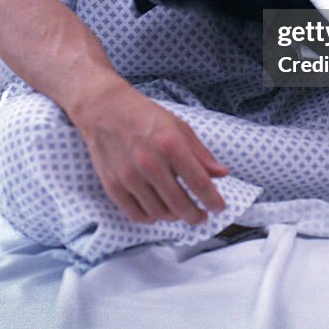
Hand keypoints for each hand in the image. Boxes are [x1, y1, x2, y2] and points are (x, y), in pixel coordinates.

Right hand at [74, 81, 228, 224]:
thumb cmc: (146, 117)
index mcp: (171, 145)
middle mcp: (150, 164)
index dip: (213, 200)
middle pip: (180, 204)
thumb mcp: (180, 127)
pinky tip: (159, 211)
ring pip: (159, 213)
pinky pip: (136, 214)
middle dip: (196, 216)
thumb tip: (222, 174)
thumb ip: (201, 153)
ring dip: (175, 217)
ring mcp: (130, 177)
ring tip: (182, 212)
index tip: (219, 208)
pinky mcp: (113, 186)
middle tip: (202, 217)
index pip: (199, 183)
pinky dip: (151, 218)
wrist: (105, 110)